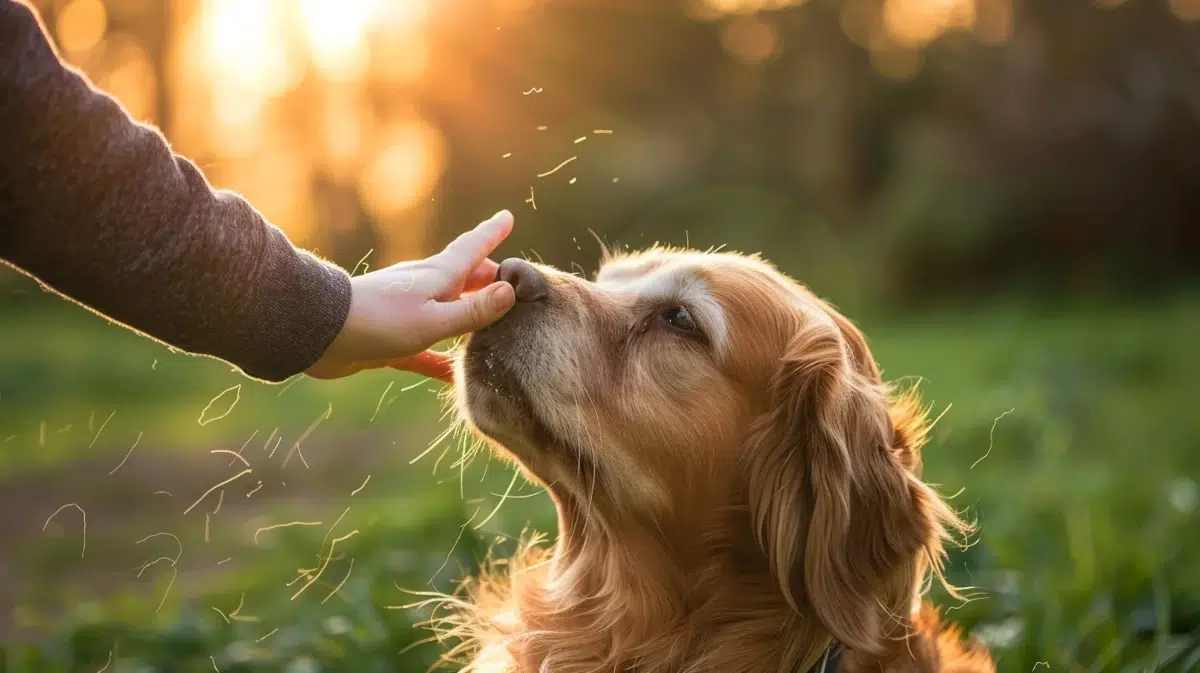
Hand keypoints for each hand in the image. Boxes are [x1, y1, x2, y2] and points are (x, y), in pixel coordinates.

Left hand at [305, 211, 515, 380]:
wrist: (320, 334)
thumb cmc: (379, 322)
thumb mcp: (434, 320)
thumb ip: (473, 310)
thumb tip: (510, 291)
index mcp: (438, 276)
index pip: (473, 249)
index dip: (492, 233)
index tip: (508, 217)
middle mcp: (424, 288)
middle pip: (464, 279)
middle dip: (487, 279)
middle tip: (510, 286)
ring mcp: (407, 311)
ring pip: (447, 309)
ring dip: (468, 314)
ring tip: (490, 324)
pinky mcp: (391, 338)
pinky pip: (425, 348)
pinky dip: (442, 357)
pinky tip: (452, 374)